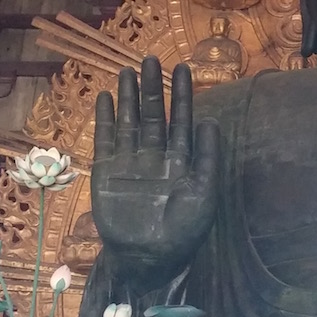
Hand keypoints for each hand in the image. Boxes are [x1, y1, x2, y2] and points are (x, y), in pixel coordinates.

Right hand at [90, 57, 220, 294]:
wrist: (149, 257)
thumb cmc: (183, 230)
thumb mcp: (204, 193)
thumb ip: (207, 158)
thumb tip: (210, 121)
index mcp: (181, 160)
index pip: (182, 119)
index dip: (182, 95)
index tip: (183, 68)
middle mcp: (155, 156)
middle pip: (154, 114)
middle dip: (153, 88)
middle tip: (151, 59)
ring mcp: (131, 162)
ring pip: (130, 121)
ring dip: (129, 97)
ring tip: (128, 70)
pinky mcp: (108, 172)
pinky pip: (106, 140)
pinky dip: (106, 120)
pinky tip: (107, 98)